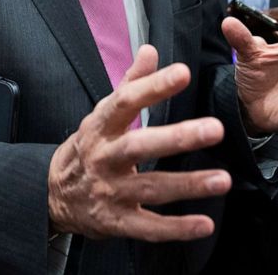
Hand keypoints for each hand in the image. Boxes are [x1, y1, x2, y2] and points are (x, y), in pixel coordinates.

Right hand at [48, 46, 231, 240]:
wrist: (54, 195)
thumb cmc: (87, 148)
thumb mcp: (102, 114)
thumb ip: (130, 83)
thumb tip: (150, 50)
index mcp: (101, 127)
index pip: (126, 101)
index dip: (154, 86)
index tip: (183, 73)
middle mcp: (104, 158)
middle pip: (140, 146)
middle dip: (178, 138)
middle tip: (215, 129)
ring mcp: (110, 192)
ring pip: (152, 189)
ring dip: (189, 185)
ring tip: (223, 180)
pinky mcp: (117, 222)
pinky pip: (149, 228)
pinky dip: (177, 229)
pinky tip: (205, 224)